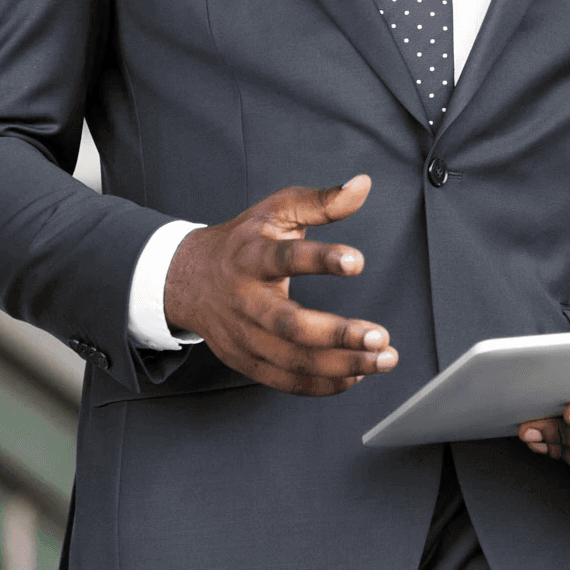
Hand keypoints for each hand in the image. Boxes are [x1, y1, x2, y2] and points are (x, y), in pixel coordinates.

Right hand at [163, 178, 398, 396]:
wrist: (188, 278)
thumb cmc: (242, 242)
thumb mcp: (277, 210)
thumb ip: (321, 201)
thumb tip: (362, 185)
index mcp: (251, 258)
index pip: (284, 259)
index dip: (321, 260)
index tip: (357, 261)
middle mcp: (246, 302)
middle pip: (289, 325)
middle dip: (337, 334)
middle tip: (378, 336)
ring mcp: (244, 336)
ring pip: (292, 359)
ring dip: (341, 364)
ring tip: (381, 359)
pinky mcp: (247, 361)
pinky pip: (286, 380)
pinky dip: (322, 384)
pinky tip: (354, 375)